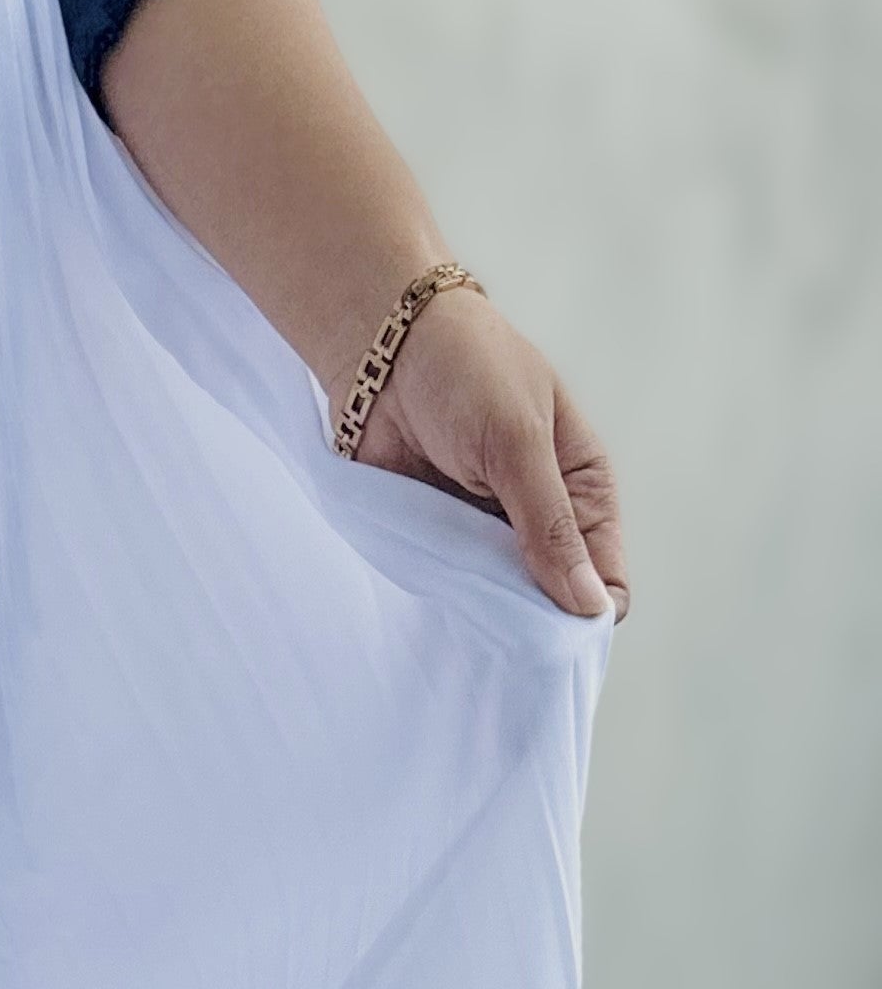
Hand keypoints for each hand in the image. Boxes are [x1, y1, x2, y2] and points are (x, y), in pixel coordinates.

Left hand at [355, 287, 627, 623]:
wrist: (383, 349)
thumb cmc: (466, 374)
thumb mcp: (517, 445)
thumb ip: (549, 526)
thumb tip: (589, 607)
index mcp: (584, 489)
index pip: (605, 575)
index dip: (586, 611)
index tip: (551, 637)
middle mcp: (543, 518)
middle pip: (554, 599)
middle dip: (534, 623)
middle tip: (502, 639)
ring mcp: (489, 533)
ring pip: (502, 602)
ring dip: (486, 615)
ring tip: (466, 622)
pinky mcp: (442, 539)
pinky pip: (454, 587)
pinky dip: (448, 599)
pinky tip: (438, 609)